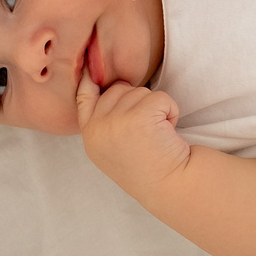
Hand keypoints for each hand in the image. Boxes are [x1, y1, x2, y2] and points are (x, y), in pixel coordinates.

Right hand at [75, 79, 189, 195]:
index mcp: (90, 135)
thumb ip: (105, 121)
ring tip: (157, 136)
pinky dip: (171, 111)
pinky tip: (168, 132)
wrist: (170, 186)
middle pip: (119, 89)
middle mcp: (97, 128)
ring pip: (141, 92)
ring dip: (157, 109)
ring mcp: (116, 122)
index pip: (84, 96)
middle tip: (147, 132)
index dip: (92, 79)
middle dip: (139, 102)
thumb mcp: (113, 146)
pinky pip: (160, 97)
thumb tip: (114, 88)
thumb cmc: (147, 166)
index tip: (96, 69)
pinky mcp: (139, 117)